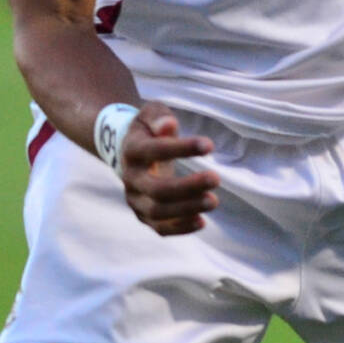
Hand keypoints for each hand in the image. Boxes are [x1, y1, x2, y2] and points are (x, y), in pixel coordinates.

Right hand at [118, 103, 219, 235]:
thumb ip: (158, 117)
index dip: (181, 149)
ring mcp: (135, 199)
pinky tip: (202, 221)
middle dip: (188, 186)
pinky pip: (160, 228)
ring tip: (213, 200)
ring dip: (187, 209)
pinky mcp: (143, 215)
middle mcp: (130, 178)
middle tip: (216, 178)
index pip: (154, 151)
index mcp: (132, 150)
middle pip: (156, 189)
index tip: (209, 145)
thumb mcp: (150, 114)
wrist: (127, 153)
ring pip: (158, 212)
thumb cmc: (147, 130)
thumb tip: (168, 125)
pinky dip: (180, 228)